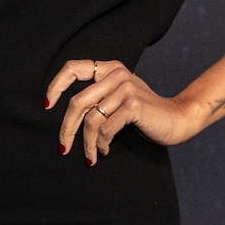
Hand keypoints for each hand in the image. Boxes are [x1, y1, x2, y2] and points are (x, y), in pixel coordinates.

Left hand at [44, 59, 204, 165]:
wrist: (177, 119)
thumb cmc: (144, 112)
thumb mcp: (119, 96)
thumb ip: (98, 96)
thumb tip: (66, 117)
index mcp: (109, 68)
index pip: (73, 68)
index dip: (55, 86)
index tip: (47, 106)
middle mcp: (116, 73)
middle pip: (77, 102)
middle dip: (66, 129)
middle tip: (63, 148)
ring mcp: (125, 88)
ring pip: (90, 119)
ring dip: (87, 143)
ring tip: (91, 156)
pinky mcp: (133, 105)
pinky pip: (105, 128)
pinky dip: (102, 144)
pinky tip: (104, 151)